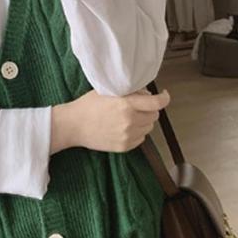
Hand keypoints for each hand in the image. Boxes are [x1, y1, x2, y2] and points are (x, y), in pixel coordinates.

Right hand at [50, 87, 170, 153]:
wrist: (73, 126)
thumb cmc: (88, 105)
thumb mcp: (108, 91)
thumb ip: (129, 92)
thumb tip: (147, 94)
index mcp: (126, 104)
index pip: (156, 103)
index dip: (164, 98)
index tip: (164, 95)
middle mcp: (129, 121)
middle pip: (154, 115)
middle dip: (149, 109)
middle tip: (138, 106)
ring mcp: (127, 135)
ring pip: (148, 127)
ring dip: (143, 121)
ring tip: (129, 117)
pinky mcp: (124, 146)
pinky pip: (141, 138)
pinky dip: (137, 132)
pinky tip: (124, 127)